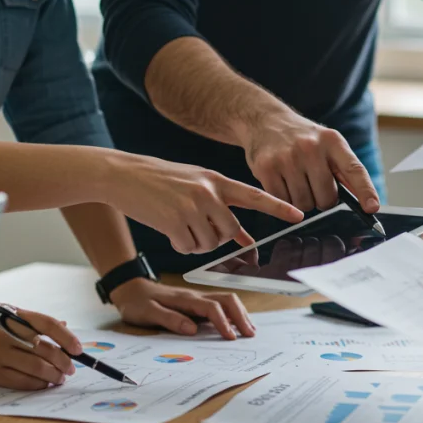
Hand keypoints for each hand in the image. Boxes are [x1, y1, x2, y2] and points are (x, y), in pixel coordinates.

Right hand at [0, 310, 81, 389]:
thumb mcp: (12, 319)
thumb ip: (37, 324)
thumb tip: (66, 329)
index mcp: (15, 317)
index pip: (47, 324)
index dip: (67, 337)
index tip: (78, 349)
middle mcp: (8, 334)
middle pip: (45, 350)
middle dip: (63, 362)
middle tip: (70, 369)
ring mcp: (0, 354)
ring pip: (37, 368)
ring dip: (53, 375)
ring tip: (59, 378)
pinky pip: (23, 381)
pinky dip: (38, 384)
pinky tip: (44, 383)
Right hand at [99, 152, 303, 254]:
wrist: (123, 174)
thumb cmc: (161, 180)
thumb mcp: (196, 185)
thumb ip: (222, 206)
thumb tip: (245, 237)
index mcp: (217, 180)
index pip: (255, 195)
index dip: (278, 207)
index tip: (299, 216)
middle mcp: (209, 192)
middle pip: (230, 230)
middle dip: (216, 236)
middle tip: (195, 225)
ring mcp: (192, 206)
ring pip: (210, 243)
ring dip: (196, 242)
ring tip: (178, 223)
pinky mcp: (174, 221)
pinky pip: (189, 248)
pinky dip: (179, 245)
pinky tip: (168, 228)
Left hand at [111, 278, 255, 339]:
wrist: (130, 288)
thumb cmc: (137, 302)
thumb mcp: (147, 312)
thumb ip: (169, 319)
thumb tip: (192, 329)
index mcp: (185, 299)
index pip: (212, 307)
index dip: (223, 322)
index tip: (231, 338)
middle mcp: (195, 296)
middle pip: (227, 299)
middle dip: (241, 316)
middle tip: (250, 334)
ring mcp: (197, 298)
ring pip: (226, 300)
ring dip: (239, 314)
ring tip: (249, 330)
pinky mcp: (196, 303)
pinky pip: (219, 305)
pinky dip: (232, 314)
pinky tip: (236, 324)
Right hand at [239, 110, 379, 212]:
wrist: (266, 121)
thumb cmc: (303, 138)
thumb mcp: (328, 144)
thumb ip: (346, 170)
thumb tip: (367, 201)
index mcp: (332, 141)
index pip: (354, 169)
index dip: (365, 191)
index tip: (372, 208)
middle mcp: (311, 147)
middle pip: (326, 198)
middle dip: (323, 200)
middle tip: (315, 186)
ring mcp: (287, 158)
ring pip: (304, 204)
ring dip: (302, 201)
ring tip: (297, 181)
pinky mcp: (267, 167)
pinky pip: (283, 201)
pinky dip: (284, 199)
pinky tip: (282, 181)